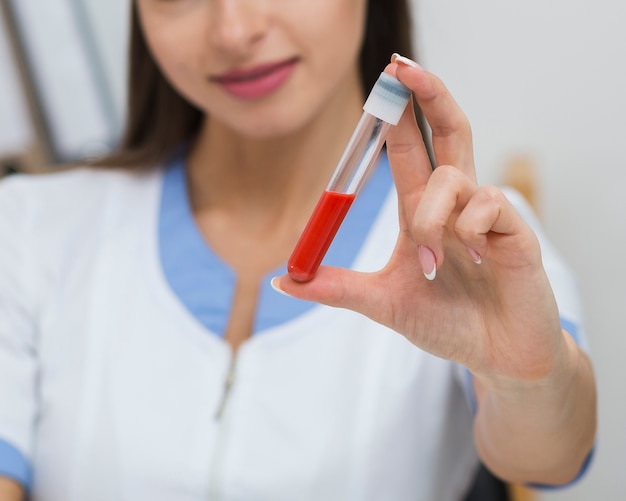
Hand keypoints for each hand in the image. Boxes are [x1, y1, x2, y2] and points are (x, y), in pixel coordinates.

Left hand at [273, 56, 595, 483]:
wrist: (495, 356)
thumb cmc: (446, 323)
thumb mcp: (381, 303)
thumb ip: (334, 288)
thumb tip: (280, 280)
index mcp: (422, 212)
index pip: (409, 150)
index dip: (396, 116)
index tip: (383, 80)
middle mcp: (454, 204)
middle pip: (446, 132)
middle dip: (428, 95)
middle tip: (406, 67)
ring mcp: (486, 215)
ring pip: (453, 177)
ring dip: (432, 217)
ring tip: (431, 263)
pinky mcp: (517, 230)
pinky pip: (489, 203)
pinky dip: (469, 228)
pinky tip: (477, 259)